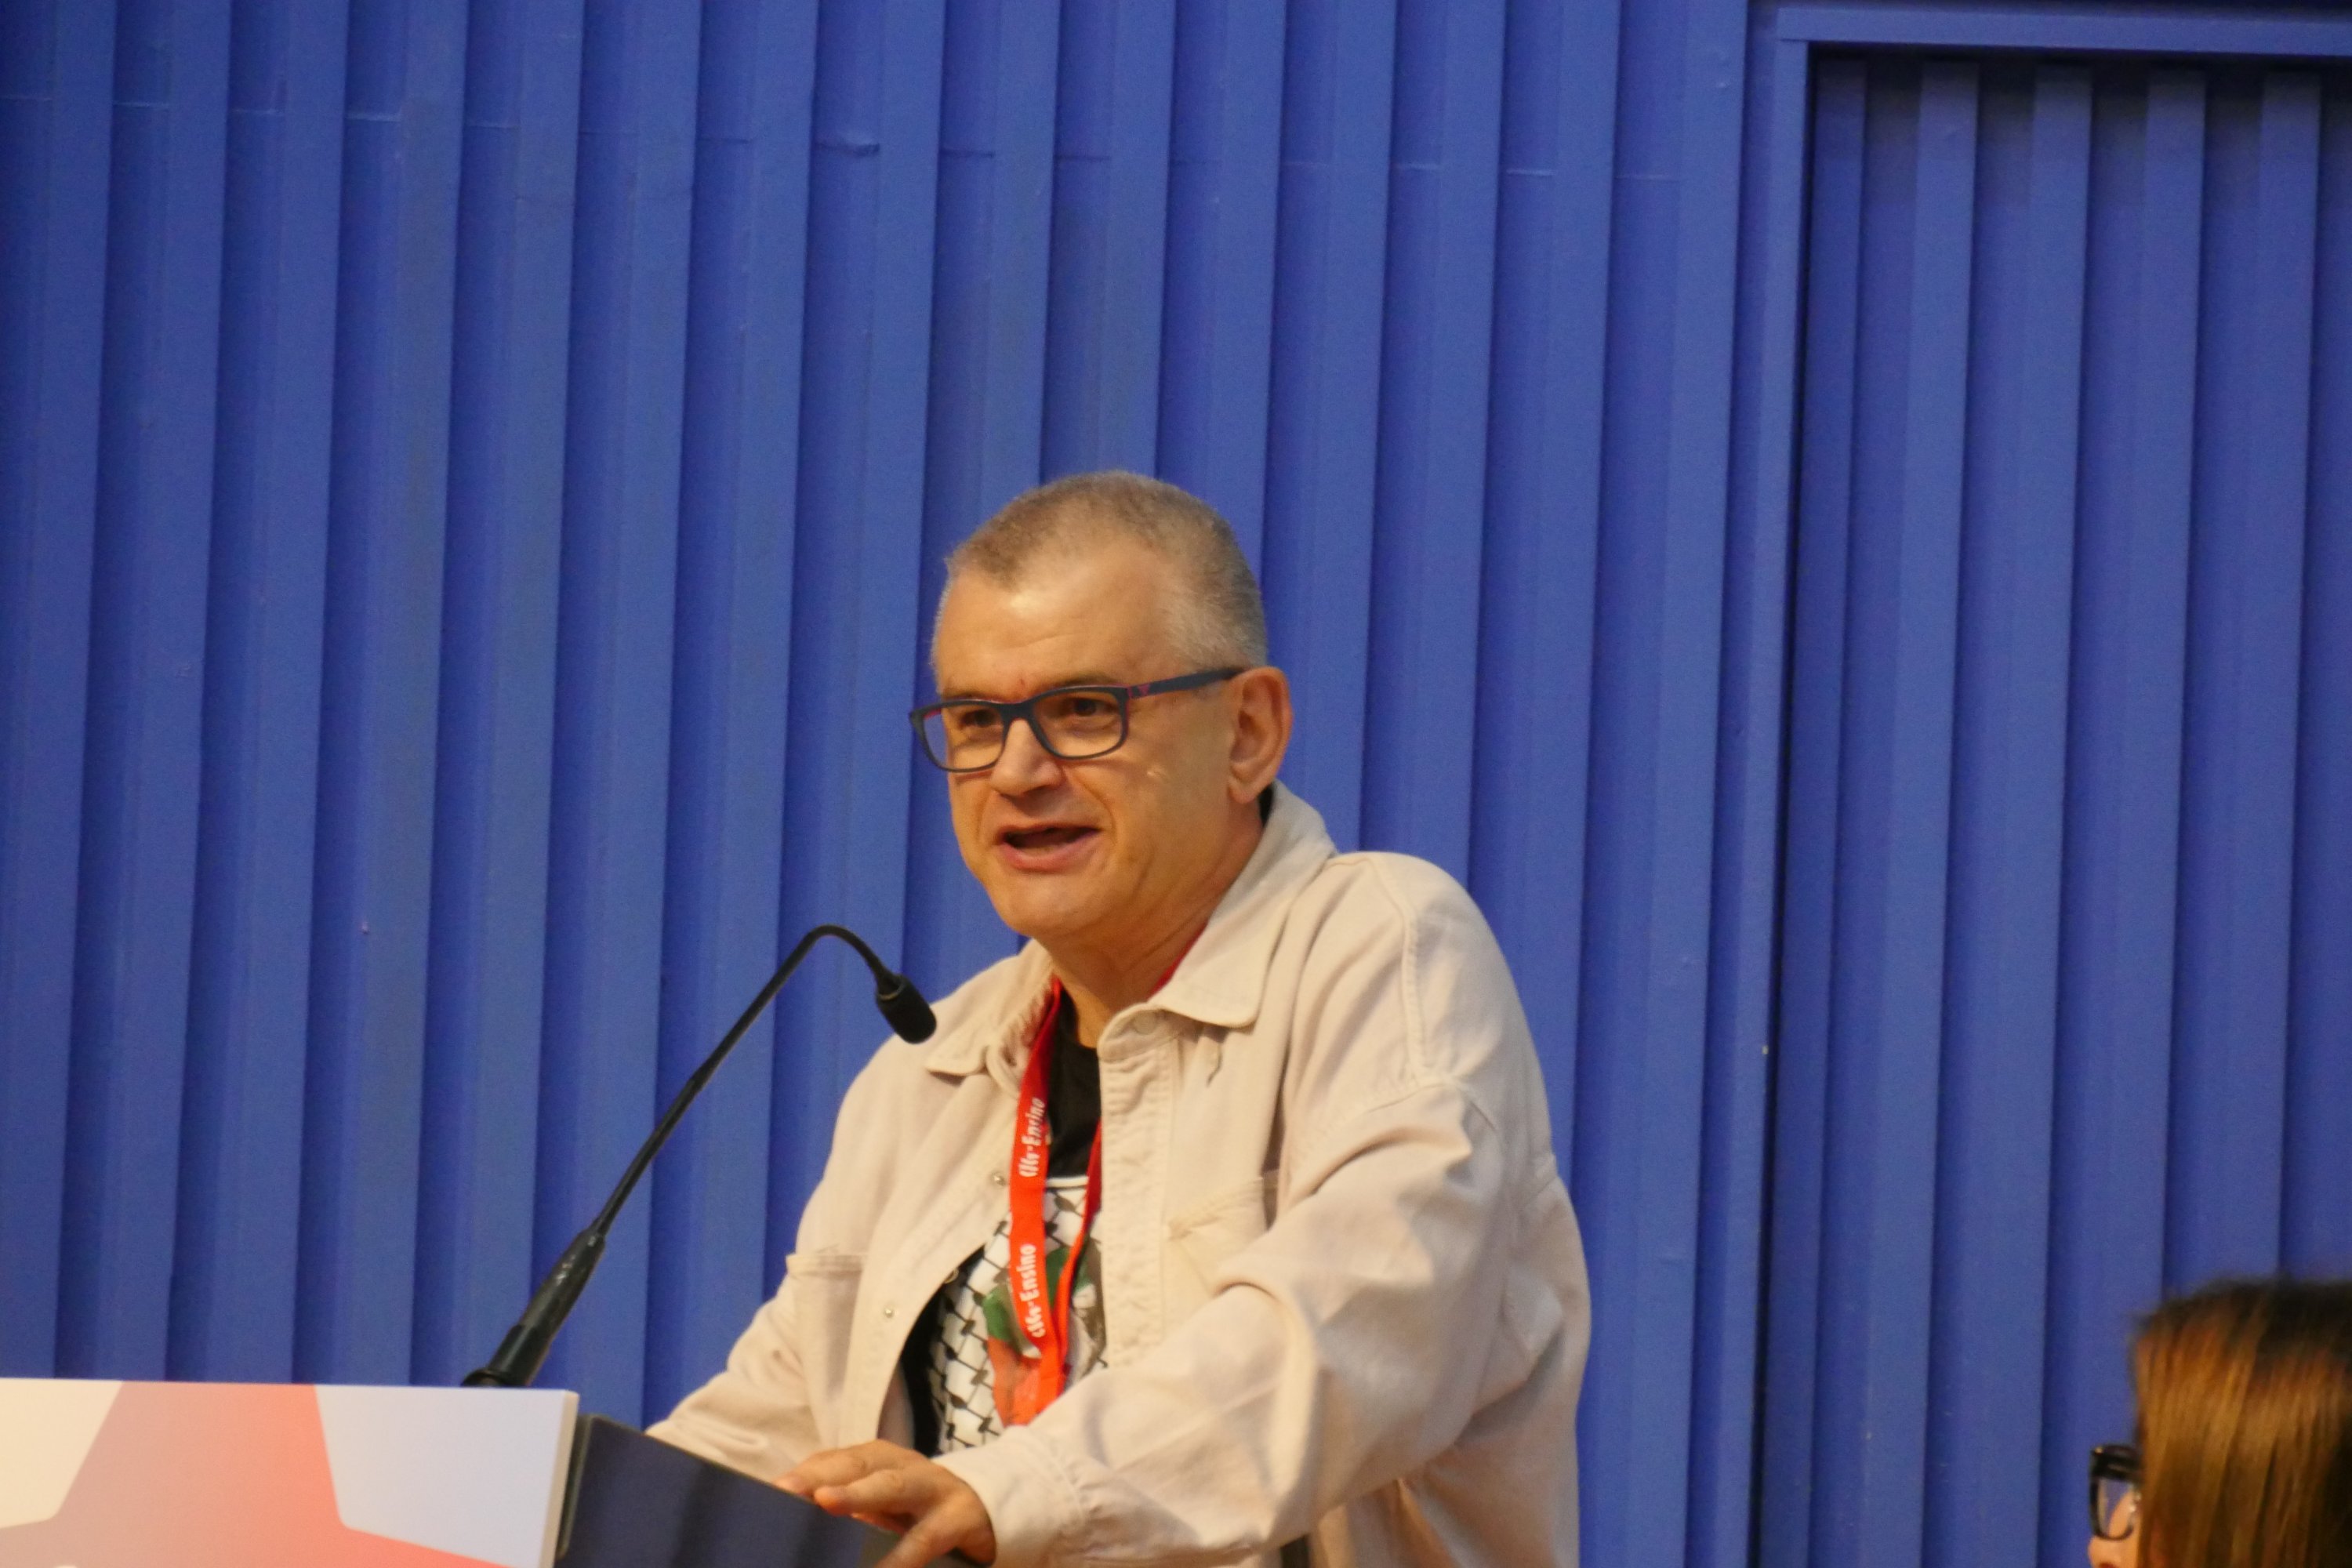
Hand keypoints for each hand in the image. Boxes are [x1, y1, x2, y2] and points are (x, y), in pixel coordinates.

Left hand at [777, 1441, 997, 1566]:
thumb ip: (845, 1510)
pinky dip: (902, 1555)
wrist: (989, 1509)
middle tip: (789, 1491)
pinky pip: (926, 1537)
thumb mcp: (882, 1504)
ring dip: (859, 1494)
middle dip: (824, 1475)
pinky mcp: (960, 1516)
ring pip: (893, 1486)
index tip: (772, 1489)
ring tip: (827, 1503)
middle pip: (859, 1465)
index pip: (834, 1460)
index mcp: (878, 1460)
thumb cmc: (919, 1511)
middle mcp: (903, 1465)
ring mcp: (933, 1487)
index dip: (804, 1473)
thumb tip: (791, 1527)